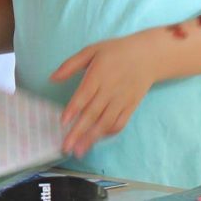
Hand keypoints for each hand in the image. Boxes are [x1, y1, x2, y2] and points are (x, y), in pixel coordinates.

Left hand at [51, 33, 156, 157]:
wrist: (148, 56)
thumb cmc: (116, 51)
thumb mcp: (91, 50)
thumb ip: (70, 65)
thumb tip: (52, 78)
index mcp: (99, 74)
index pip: (84, 95)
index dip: (73, 110)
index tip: (63, 123)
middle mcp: (110, 90)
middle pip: (93, 114)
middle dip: (78, 132)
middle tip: (66, 147)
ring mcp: (122, 100)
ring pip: (106, 123)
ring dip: (92, 138)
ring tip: (79, 150)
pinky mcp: (131, 107)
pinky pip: (119, 123)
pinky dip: (107, 133)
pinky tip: (96, 139)